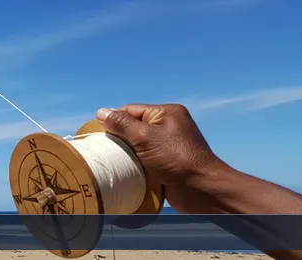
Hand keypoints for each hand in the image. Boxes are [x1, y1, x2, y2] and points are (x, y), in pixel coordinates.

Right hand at [95, 104, 231, 213]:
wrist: (202, 191)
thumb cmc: (177, 159)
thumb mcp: (145, 137)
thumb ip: (122, 124)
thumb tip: (101, 112)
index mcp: (166, 113)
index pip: (131, 110)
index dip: (114, 120)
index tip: (99, 134)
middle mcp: (168, 127)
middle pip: (133, 128)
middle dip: (119, 139)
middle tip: (105, 150)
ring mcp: (168, 146)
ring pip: (137, 146)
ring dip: (126, 154)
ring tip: (114, 161)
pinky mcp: (167, 164)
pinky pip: (144, 160)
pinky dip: (135, 165)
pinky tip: (125, 171)